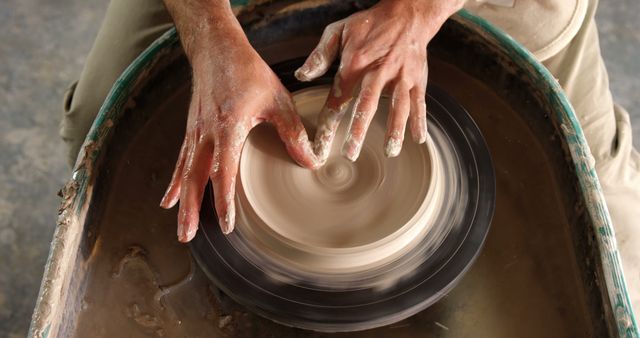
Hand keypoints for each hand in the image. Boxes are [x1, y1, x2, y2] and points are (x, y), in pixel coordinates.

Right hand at [161, 1, 317, 241]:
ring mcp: (194, 133)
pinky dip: (175, 182)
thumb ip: (293, 132)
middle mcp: (205, 134)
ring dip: (182, 202)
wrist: (216, 49)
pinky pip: (180, 161)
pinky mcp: (191, 130)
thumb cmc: (247, 72)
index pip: (223, 171)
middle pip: (195, 178)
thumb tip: (311, 161)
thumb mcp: (278, 99)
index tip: (227, 223)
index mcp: (228, 127)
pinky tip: (169, 199)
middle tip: (188, 237)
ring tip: (181, 229)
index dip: (224, 200)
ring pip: (185, 173)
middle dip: (191, 210)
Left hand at [295, 0, 462, 161]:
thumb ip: (320, 55)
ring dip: (395, 129)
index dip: (328, 125)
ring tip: (391, 151)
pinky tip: (418, 139)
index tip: (320, 147)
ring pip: (398, 106)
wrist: (407, 12)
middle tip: (351, 154)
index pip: (338, 99)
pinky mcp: (417, 78)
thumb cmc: (370, 24)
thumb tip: (301, 76)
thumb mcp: (338, 31)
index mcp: (355, 64)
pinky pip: (419, 101)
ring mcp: (400, 76)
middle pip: (367, 105)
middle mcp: (378, 72)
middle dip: (358, 131)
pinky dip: (420, 120)